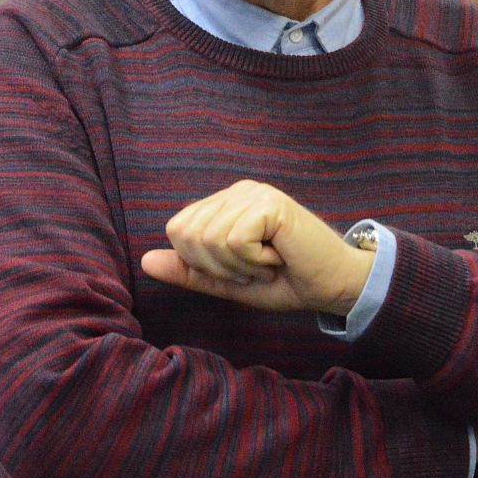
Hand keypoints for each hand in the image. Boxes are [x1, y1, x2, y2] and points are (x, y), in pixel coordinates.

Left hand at [141, 180, 374, 314]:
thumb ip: (189, 271)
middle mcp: (237, 192)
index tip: (239, 269)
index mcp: (224, 204)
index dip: (201, 262)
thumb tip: (145, 261)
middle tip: (254, 267)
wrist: (332, 285)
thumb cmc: (285, 282)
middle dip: (219, 266)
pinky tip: (278, 256)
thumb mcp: (228, 282)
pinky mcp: (270, 203)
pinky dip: (254, 261)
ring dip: (239, 266)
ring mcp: (254, 193)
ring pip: (210, 239)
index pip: (177, 229)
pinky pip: (235, 240)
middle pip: (188, 234)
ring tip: (268, 261)